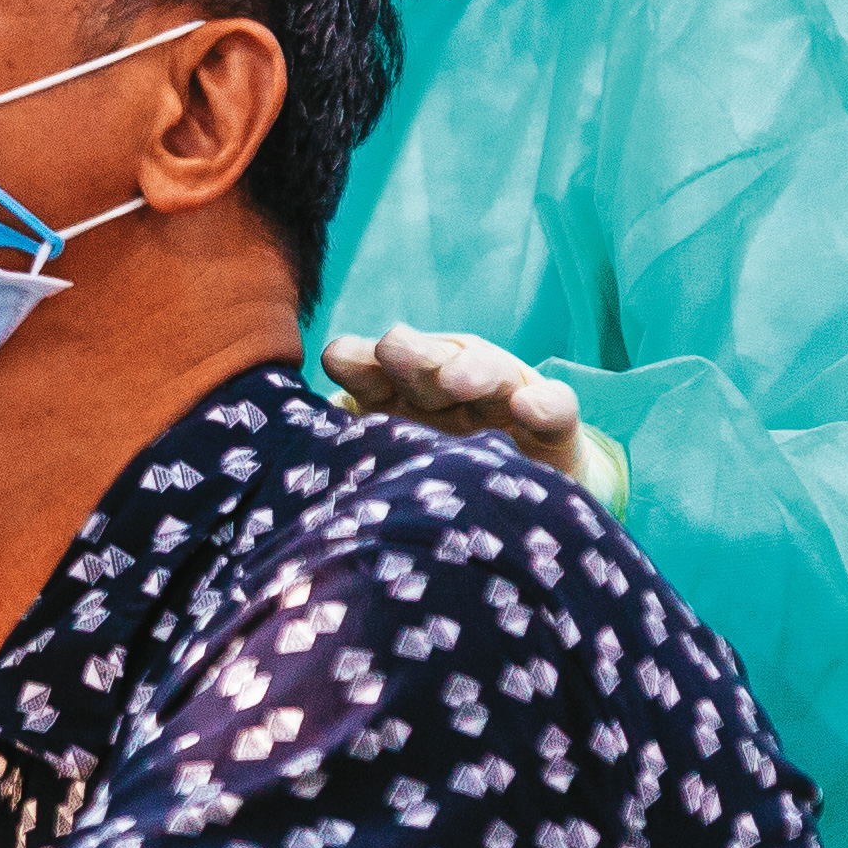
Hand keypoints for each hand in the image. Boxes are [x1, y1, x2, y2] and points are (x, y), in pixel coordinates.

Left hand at [321, 326, 625, 505]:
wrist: (530, 498)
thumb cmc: (441, 468)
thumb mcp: (393, 458)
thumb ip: (347, 447)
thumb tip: (292, 443)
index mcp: (404, 392)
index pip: (375, 371)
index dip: (358, 363)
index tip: (337, 359)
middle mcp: (452, 386)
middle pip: (429, 364)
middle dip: (412, 355)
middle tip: (394, 348)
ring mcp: (505, 400)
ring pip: (489, 374)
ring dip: (473, 372)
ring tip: (458, 379)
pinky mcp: (554, 426)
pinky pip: (555, 409)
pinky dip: (544, 404)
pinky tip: (528, 406)